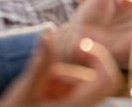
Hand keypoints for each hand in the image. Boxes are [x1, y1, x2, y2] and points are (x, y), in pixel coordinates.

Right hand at [0, 32, 119, 106]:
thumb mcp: (24, 93)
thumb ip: (41, 64)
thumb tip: (48, 32)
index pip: (107, 78)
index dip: (97, 56)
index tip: (77, 47)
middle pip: (88, 80)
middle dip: (64, 76)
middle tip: (40, 87)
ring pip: (78, 89)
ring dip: (58, 86)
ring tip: (35, 97)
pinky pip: (73, 97)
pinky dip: (58, 94)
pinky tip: (39, 100)